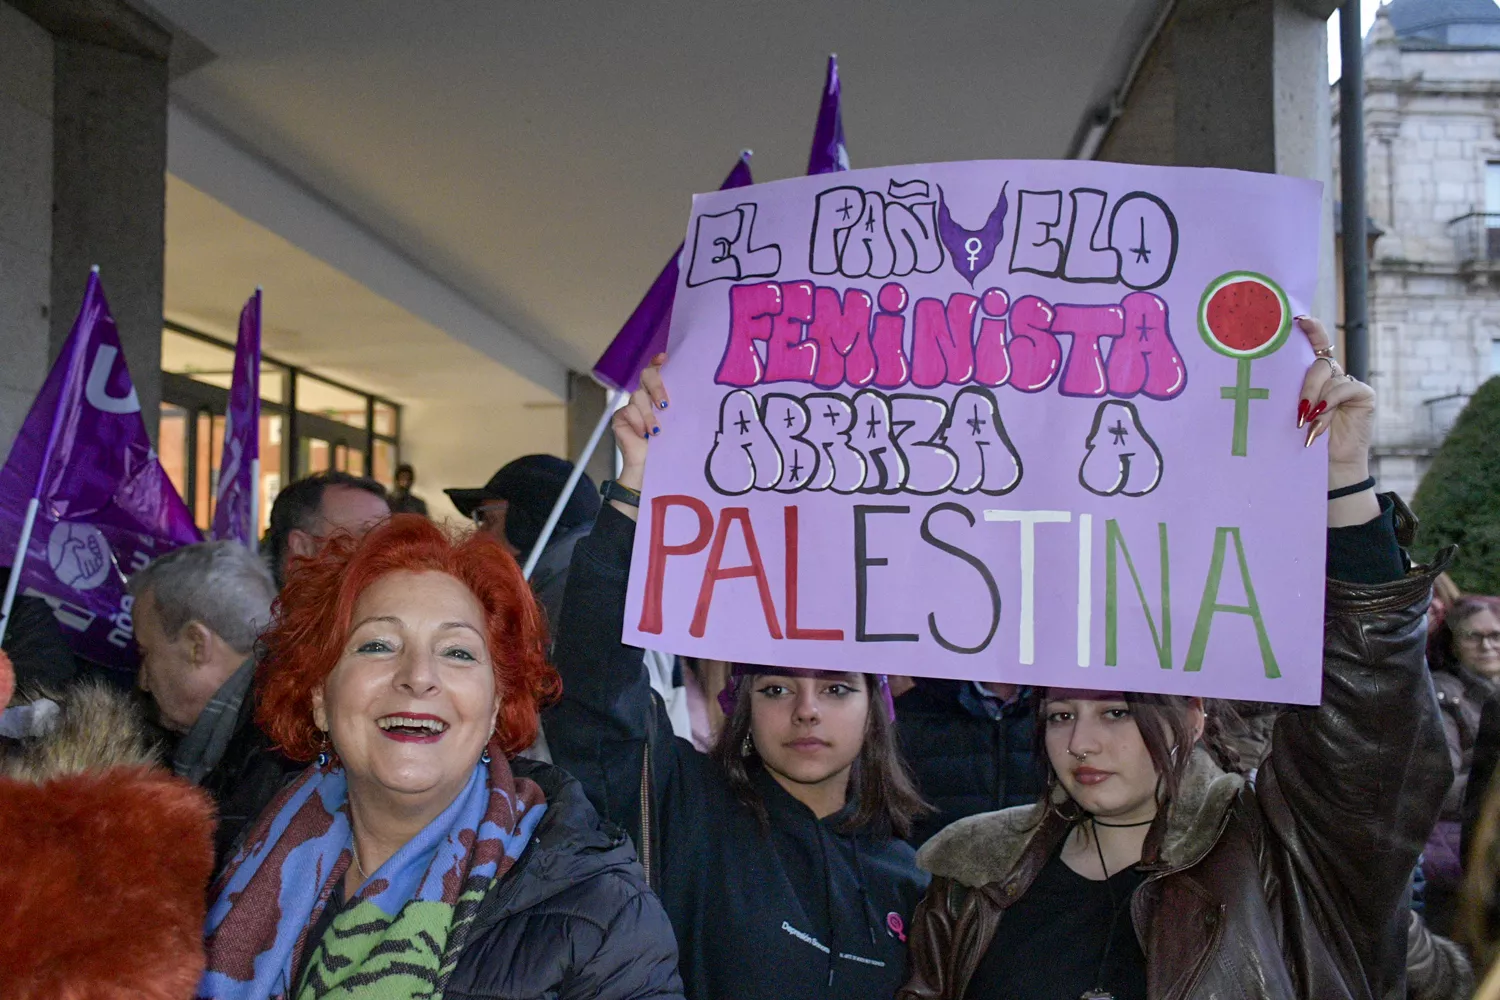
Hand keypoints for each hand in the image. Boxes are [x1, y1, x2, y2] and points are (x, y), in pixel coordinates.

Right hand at [611, 354, 669, 502]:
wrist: (651, 467)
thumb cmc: (669, 445)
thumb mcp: (678, 423)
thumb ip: (680, 406)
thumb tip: (696, 391)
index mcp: (660, 394)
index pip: (658, 371)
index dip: (658, 362)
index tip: (664, 358)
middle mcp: (645, 396)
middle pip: (646, 376)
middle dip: (657, 387)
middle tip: (665, 405)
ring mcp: (631, 406)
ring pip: (638, 396)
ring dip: (648, 415)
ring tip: (657, 431)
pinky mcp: (620, 417)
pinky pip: (627, 411)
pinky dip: (638, 423)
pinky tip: (644, 435)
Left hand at [1295, 317, 1378, 525]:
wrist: (1327, 468)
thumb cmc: (1300, 441)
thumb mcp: (1289, 414)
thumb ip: (1287, 395)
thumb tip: (1263, 377)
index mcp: (1313, 376)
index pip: (1315, 344)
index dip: (1310, 329)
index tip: (1298, 318)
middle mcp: (1332, 376)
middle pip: (1318, 362)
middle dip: (1305, 384)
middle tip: (1298, 410)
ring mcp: (1348, 384)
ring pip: (1329, 375)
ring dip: (1315, 399)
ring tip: (1307, 423)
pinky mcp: (1363, 395)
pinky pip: (1346, 387)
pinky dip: (1331, 402)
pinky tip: (1321, 418)